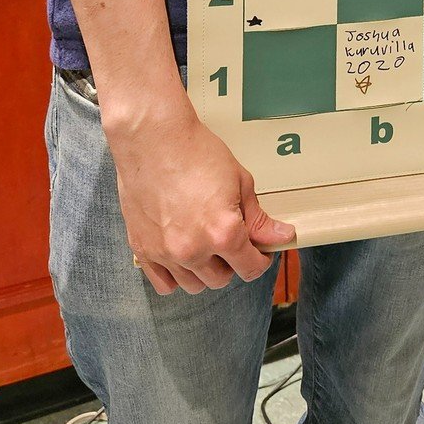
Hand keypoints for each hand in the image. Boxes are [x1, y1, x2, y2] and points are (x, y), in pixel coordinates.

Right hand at [106, 100, 295, 294]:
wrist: (153, 138)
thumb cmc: (197, 152)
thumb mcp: (240, 181)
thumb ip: (258, 218)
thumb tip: (280, 237)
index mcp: (223, 233)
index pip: (250, 269)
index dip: (260, 260)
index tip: (260, 251)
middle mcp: (193, 250)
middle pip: (221, 279)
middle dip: (232, 263)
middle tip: (231, 240)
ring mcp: (165, 253)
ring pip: (194, 285)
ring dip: (205, 270)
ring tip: (206, 244)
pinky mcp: (143, 249)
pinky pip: (163, 283)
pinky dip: (176, 276)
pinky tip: (182, 256)